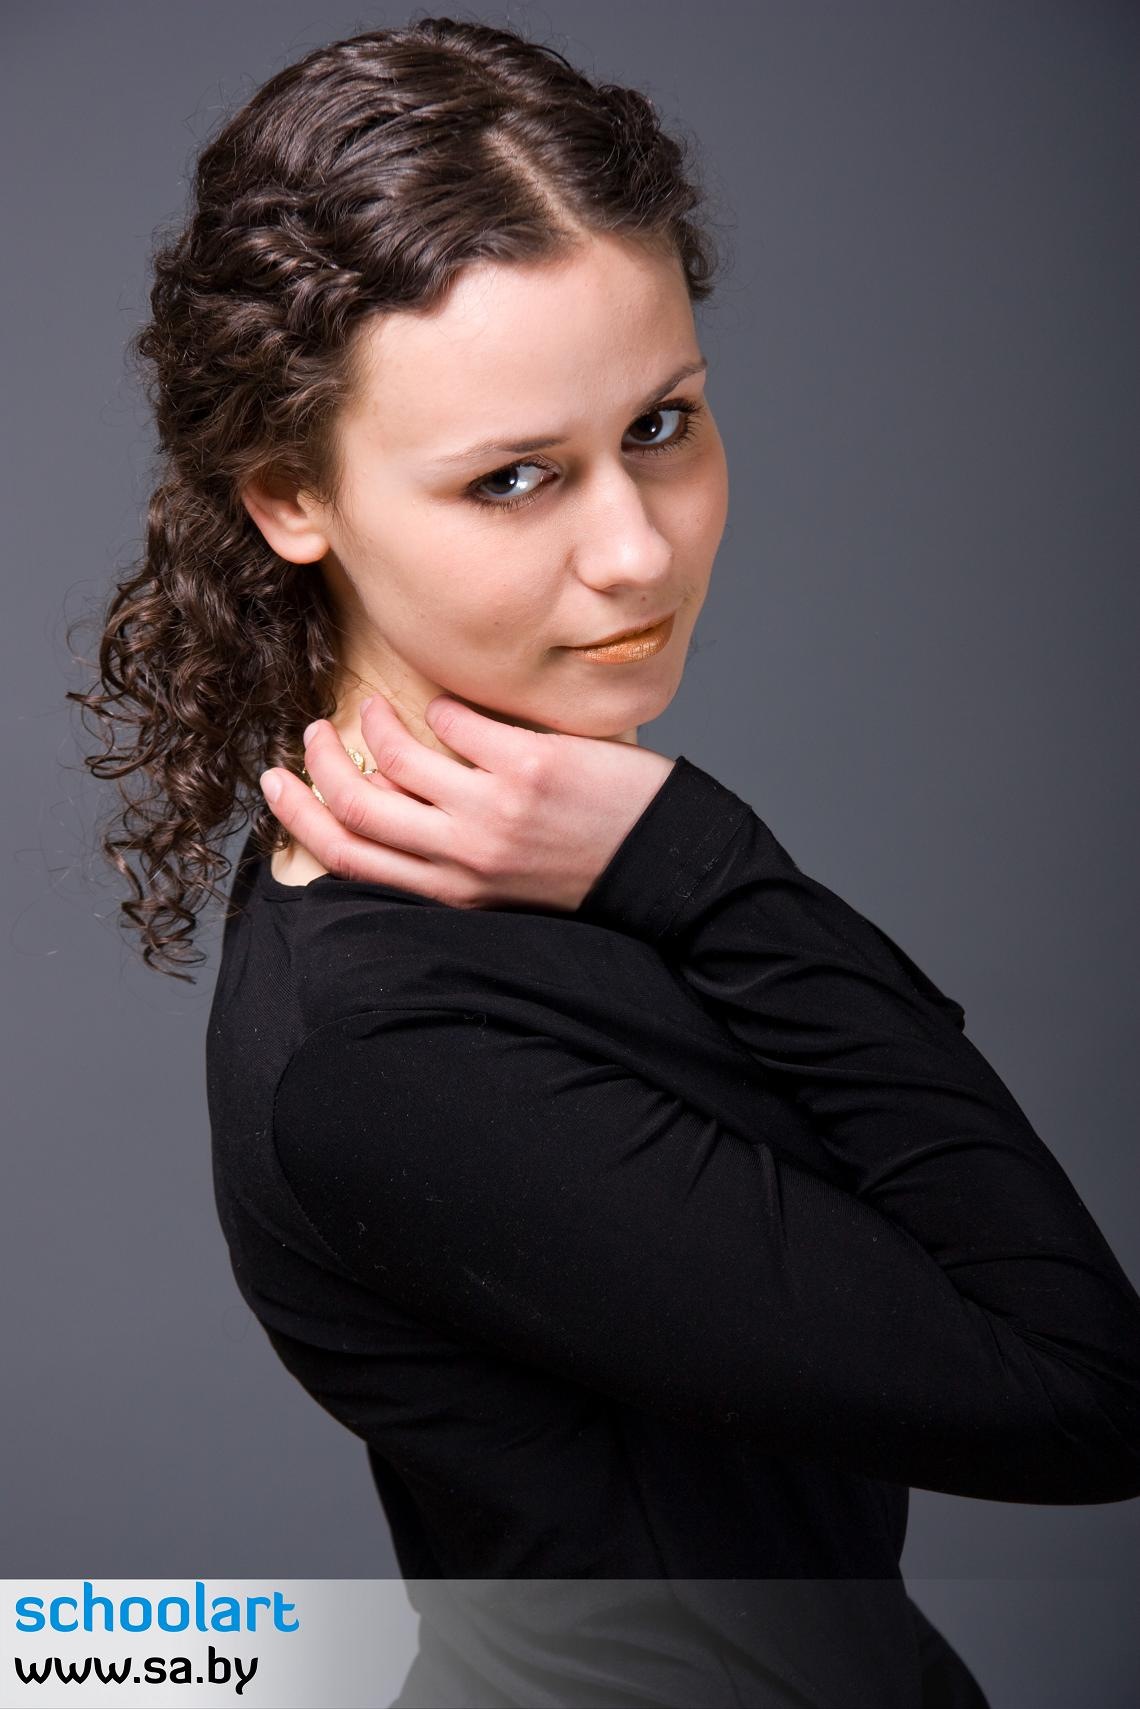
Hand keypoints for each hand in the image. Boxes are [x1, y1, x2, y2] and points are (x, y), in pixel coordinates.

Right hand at [258, 693, 676, 912]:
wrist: (665, 866)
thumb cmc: (581, 869)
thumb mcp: (501, 885)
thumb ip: (447, 856)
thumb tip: (392, 801)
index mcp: (450, 890)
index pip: (347, 858)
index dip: (297, 817)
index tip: (276, 781)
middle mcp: (463, 855)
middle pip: (353, 807)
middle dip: (316, 763)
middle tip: (313, 732)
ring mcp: (494, 810)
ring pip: (394, 757)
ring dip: (374, 723)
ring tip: (380, 708)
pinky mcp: (529, 767)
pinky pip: (457, 722)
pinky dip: (443, 707)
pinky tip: (452, 708)